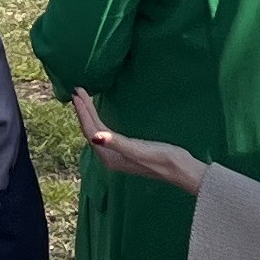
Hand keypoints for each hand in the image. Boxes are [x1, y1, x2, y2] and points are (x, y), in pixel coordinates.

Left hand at [71, 89, 205, 196]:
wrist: (181, 169)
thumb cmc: (161, 157)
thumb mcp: (138, 149)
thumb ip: (117, 143)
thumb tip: (96, 136)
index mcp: (109, 157)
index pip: (90, 130)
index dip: (83, 112)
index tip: (78, 92)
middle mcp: (109, 157)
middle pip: (91, 131)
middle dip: (84, 111)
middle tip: (78, 90)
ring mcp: (117, 155)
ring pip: (97, 132)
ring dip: (90, 115)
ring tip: (85, 99)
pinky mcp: (125, 151)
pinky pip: (106, 134)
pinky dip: (100, 121)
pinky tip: (101, 116)